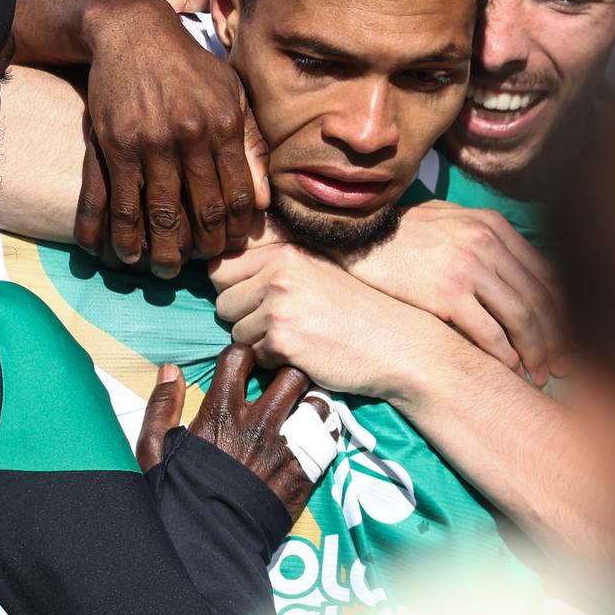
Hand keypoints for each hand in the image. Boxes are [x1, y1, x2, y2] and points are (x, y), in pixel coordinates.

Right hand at [79, 0, 268, 273]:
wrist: (133, 33)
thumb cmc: (188, 67)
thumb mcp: (229, 94)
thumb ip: (248, 145)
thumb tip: (258, 202)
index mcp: (221, 125)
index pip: (234, 195)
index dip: (235, 230)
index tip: (232, 246)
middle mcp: (186, 137)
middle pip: (199, 212)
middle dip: (201, 247)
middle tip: (199, 264)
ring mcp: (146, 143)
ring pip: (156, 215)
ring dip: (158, 250)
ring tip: (161, 268)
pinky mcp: (112, 145)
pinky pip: (113, 201)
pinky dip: (113, 232)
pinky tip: (117, 251)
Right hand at [137, 345, 317, 516]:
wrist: (207, 546)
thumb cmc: (178, 497)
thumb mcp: (154, 450)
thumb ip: (162, 406)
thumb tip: (170, 369)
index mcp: (220, 413)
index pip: (239, 358)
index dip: (245, 353)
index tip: (247, 360)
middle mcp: (256, 425)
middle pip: (290, 374)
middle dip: (290, 369)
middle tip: (286, 376)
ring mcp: (283, 449)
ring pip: (315, 404)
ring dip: (311, 400)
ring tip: (305, 404)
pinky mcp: (301, 475)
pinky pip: (326, 441)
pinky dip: (324, 432)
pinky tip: (316, 434)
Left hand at [209, 242, 454, 401]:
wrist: (396, 343)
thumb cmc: (357, 311)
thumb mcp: (315, 273)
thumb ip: (274, 270)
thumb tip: (217, 275)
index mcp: (284, 252)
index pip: (220, 267)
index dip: (233, 288)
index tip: (253, 301)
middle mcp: (277, 274)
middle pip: (223, 303)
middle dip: (243, 318)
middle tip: (280, 325)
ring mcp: (279, 307)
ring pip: (235, 333)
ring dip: (258, 342)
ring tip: (296, 338)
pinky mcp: (283, 341)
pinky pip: (255, 356)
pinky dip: (273, 362)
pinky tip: (304, 354)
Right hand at [342, 201, 568, 384]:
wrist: (358, 237)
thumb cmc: (404, 233)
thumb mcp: (452, 220)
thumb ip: (487, 238)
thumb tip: (520, 268)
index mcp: (493, 226)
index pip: (545, 273)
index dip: (563, 310)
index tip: (569, 337)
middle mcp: (487, 242)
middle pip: (540, 298)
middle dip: (557, 338)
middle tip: (564, 367)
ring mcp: (467, 267)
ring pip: (521, 317)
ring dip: (537, 351)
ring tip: (541, 374)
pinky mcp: (445, 293)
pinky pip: (489, 332)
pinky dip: (506, 355)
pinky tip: (511, 370)